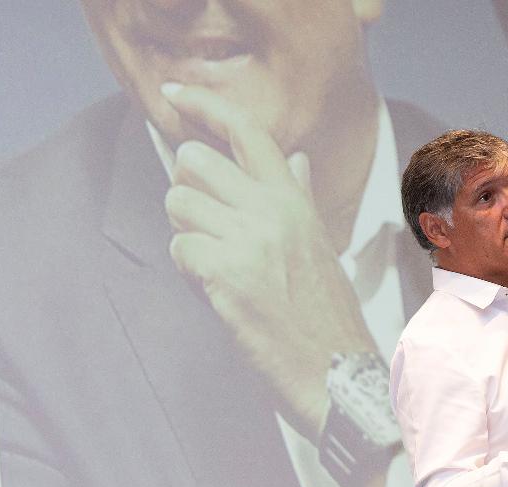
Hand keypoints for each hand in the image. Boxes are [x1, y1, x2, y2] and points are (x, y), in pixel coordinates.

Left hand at [159, 83, 375, 438]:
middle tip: (206, 230)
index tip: (172, 92)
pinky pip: (179, 250)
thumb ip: (298, 198)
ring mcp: (250, 239)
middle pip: (194, 160)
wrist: (335, 374)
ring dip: (186, 236)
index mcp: (294, 200)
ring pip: (178, 204)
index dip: (202, 103)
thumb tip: (294, 160)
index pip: (247, 130)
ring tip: (217, 267)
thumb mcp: (320, 246)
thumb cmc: (325, 315)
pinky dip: (188, 273)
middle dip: (187, 193)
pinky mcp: (228, 274)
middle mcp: (273, 210)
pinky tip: (216, 292)